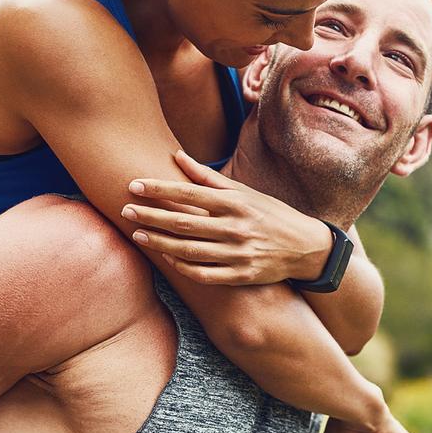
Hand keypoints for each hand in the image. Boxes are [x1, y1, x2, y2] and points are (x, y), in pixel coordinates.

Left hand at [122, 149, 333, 284]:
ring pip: (189, 250)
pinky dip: (182, 267)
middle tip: (125, 210)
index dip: (159, 190)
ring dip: (159, 243)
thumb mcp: (244, 192)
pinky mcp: (241, 276)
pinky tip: (166, 258)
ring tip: (137, 235)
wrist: (306, 248)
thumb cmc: (269, 214)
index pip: (189, 193)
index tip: (134, 186)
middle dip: (151, 216)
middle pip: (183, 223)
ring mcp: (238, 254)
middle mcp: (236, 227)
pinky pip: (204, 274)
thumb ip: (208, 177)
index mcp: (235, 202)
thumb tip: (177, 156)